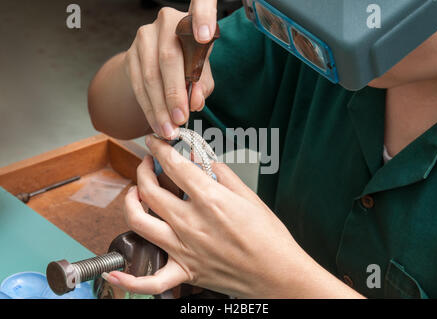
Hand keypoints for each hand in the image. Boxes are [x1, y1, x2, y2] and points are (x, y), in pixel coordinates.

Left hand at [102, 135, 306, 297]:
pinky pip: (150, 281)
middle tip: (148, 163)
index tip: (155, 143)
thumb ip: (221, 173)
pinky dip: (128, 280)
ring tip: (135, 193)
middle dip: (143, 169)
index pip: (174, 165)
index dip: (159, 149)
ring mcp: (184, 249)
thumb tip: (201, 159)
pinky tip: (114, 275)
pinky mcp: (185, 272)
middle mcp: (190, 223)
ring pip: (139, 222)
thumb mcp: (249, 195)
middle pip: (150, 190)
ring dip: (130, 202)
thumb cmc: (269, 236)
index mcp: (209, 200)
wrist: (278, 273)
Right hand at [124, 2, 216, 139]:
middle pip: (167, 58)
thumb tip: (195, 102)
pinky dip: (148, 108)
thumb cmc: (187, 62)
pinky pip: (137, 86)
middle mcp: (164, 22)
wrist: (159, 57)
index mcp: (188, 20)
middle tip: (180, 119)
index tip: (205, 37)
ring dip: (158, 108)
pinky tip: (156, 123)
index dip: (203, 18)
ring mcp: (144, 38)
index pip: (200, 8)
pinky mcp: (130, 55)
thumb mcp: (202, 69)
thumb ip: (202, 84)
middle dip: (173, 94)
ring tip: (168, 129)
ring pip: (149, 76)